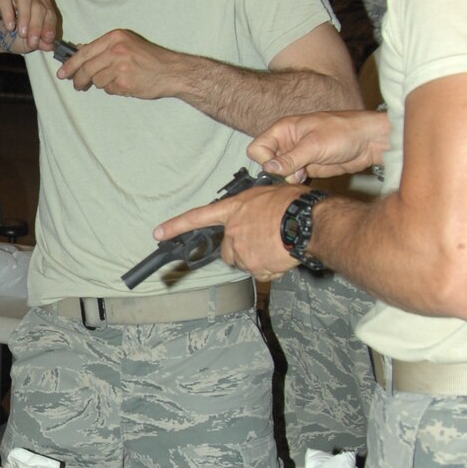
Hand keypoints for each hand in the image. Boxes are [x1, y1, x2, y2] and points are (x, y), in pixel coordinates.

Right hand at [0, 0, 59, 53]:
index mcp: (40, 5)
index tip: (47, 39)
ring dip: (25, 16)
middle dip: (37, 25)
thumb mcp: (29, 44)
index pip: (49, 11)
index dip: (49, 26)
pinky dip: (9, 13)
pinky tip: (9, 26)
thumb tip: (51, 45)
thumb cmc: (11, 38)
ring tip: (22, 33)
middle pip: (39, 5)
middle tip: (32, 41)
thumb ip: (41, 43)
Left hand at [58, 26, 177, 97]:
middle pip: (86, 68)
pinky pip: (109, 89)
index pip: (84, 52)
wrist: (171, 71)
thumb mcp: (126, 44)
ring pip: (96, 81)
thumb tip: (78, 50)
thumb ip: (102, 48)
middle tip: (77, 85)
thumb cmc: (149, 58)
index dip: (70, 64)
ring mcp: (120, 66)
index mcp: (115, 37)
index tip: (62, 73)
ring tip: (116, 81)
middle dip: (78, 79)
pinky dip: (113, 90)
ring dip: (102, 84)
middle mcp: (116, 49)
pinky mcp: (124, 81)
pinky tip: (125, 85)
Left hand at [153, 185, 298, 280]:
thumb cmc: (293, 204)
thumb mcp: (268, 194)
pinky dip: (270, 268)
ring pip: (244, 262)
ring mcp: (242, 251)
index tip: (158, 233)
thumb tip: (256, 214)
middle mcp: (233, 231)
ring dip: (257, 258)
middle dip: (240, 249)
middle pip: (227, 250)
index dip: (176, 226)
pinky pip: (261, 273)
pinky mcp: (254, 267)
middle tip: (262, 241)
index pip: (197, 217)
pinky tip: (282, 255)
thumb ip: (253, 207)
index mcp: (233, 209)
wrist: (308, 222)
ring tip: (277, 245)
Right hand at [249, 108, 389, 181]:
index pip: (258, 148)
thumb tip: (268, 169)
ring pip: (280, 174)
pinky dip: (296, 183)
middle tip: (295, 171)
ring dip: (288, 179)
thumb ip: (290, 158)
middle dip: (278, 172)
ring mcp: (297, 156)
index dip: (265, 159)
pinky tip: (308, 178)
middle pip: (267, 163)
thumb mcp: (314, 145)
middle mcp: (287, 143)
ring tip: (304, 174)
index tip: (280, 166)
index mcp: (284, 130)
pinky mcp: (307, 168)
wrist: (369, 142)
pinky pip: (293, 179)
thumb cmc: (344, 131)